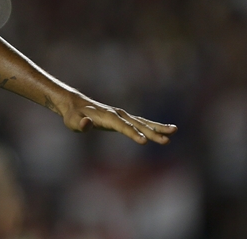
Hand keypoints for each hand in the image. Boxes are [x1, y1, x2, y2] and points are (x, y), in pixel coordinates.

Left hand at [57, 91, 176, 144]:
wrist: (75, 104)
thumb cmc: (72, 115)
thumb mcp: (71, 121)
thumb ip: (80, 124)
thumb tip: (86, 124)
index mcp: (106, 116)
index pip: (122, 126)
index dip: (132, 133)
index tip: (144, 141)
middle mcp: (117, 114)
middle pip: (136, 124)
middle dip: (151, 132)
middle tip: (166, 140)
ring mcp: (122, 115)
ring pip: (142, 122)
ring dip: (158, 127)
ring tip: (174, 130)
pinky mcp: (124, 118)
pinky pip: (141, 122)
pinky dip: (154, 126)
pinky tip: (167, 130)